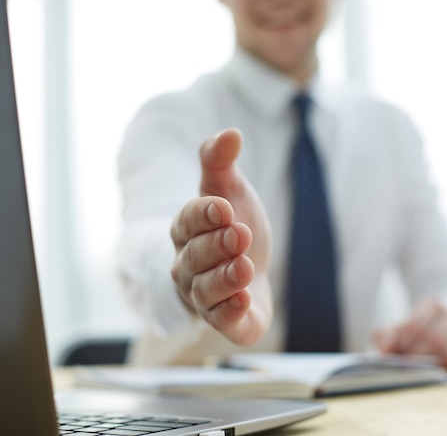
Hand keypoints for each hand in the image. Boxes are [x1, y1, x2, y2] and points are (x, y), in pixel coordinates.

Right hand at [170, 129, 271, 345]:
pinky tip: (245, 300)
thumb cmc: (233, 227)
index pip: (187, 221)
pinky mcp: (227, 320)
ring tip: (244, 267)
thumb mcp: (229, 191)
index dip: (202, 214)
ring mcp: (204, 297)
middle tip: (240, 234)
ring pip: (205, 291)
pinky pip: (222, 321)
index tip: (223, 207)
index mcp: (187, 232)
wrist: (250, 270)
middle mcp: (188, 266)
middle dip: (216, 246)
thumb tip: (231, 133)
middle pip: (194, 257)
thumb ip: (221, 163)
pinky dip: (230, 313)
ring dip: (224, 279)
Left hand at [374, 297, 446, 374]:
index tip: (394, 354)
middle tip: (407, 367)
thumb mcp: (403, 325)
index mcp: (433, 304)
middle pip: (433, 339)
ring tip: (424, 371)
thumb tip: (384, 351)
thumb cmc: (424, 328)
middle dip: (417, 357)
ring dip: (435, 366)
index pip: (415, 325)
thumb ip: (387, 335)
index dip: (403, 343)